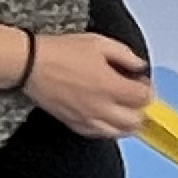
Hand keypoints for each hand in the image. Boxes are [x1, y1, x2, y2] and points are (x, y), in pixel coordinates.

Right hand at [22, 31, 154, 140]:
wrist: (31, 65)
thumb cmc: (61, 52)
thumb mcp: (99, 43)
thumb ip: (125, 56)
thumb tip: (139, 66)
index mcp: (111, 86)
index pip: (144, 99)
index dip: (146, 89)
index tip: (140, 81)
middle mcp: (102, 107)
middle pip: (135, 121)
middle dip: (140, 109)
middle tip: (134, 96)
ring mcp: (88, 119)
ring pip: (119, 133)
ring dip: (126, 122)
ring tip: (123, 109)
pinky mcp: (74, 124)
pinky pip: (99, 135)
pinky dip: (107, 128)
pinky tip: (105, 116)